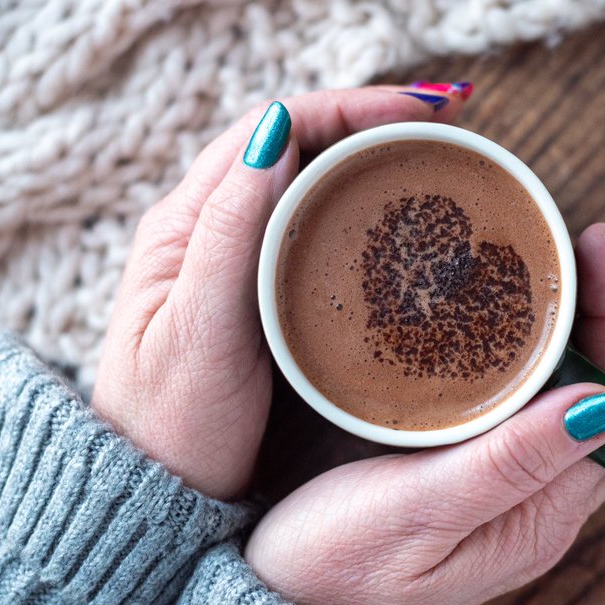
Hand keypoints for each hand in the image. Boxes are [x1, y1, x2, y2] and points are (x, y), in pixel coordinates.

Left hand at [91, 87, 466, 500]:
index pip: (277, 127)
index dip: (350, 106)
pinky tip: (405, 222)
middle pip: (301, 144)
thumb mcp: (199, 329)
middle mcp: (211, 227)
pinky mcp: (263, 296)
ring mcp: (238, 261)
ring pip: (313, 184)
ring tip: (438, 158)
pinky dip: (365, 209)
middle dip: (373, 122)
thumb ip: (232, 232)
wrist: (157, 497)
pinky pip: (319, 230)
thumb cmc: (171, 424)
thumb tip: (274, 128)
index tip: (420, 110)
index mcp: (188, 222)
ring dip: (373, 159)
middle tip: (447, 125)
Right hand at [245, 222, 604, 604]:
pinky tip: (534, 305)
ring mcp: (519, 487)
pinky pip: (543, 396)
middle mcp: (545, 502)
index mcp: (542, 516)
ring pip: (587, 391)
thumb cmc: (332, 567)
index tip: (604, 257)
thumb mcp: (416, 514)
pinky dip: (553, 342)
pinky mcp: (485, 471)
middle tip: (604, 236)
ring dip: (596, 322)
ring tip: (584, 254)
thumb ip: (509, 463)